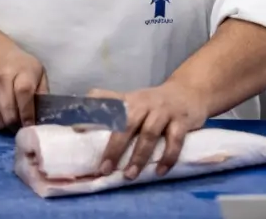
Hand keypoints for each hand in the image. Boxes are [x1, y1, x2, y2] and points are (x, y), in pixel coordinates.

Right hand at [0, 33, 47, 130]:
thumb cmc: (18, 64)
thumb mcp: (36, 70)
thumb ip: (42, 91)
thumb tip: (44, 115)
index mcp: (21, 71)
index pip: (24, 94)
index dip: (27, 113)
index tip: (30, 125)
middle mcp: (2, 78)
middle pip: (8, 112)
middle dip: (16, 125)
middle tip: (20, 127)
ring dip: (4, 125)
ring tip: (9, 120)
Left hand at [89, 81, 207, 179]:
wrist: (189, 91)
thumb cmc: (154, 102)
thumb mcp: (132, 100)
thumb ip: (109, 107)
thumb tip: (78, 124)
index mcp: (130, 100)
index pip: (107, 104)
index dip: (92, 115)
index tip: (76, 130)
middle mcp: (144, 103)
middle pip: (127, 124)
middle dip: (115, 148)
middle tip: (105, 169)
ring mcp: (164, 111)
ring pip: (150, 133)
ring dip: (139, 156)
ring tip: (129, 175)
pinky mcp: (182, 120)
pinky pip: (175, 140)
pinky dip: (167, 157)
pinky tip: (159, 171)